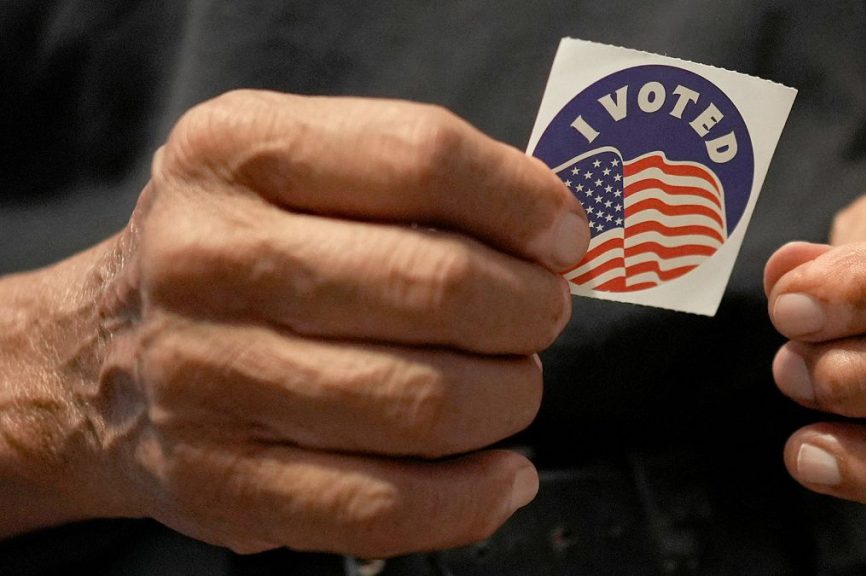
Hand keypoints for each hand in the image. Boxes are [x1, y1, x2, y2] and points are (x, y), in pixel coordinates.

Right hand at [0, 91, 589, 555]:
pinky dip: (475, 498)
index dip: (522, 202)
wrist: (96, 357)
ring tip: (510, 384)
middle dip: (528, 308)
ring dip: (509, 398)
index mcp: (236, 153)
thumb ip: (410, 177)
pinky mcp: (225, 484)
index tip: (563, 237)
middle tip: (539, 315)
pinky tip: (501, 474)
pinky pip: (387, 507)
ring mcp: (210, 379)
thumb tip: (550, 229)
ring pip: (426, 403)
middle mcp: (209, 259)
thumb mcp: (289, 169)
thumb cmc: (230, 252)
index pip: (421, 157)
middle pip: (438, 285)